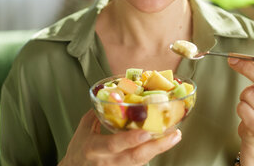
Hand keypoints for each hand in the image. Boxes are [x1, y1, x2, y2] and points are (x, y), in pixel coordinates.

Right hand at [58, 110, 181, 165]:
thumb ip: (99, 112)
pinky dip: (152, 153)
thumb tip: (115, 94)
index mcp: (94, 148)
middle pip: (135, 157)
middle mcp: (107, 162)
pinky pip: (140, 164)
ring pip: (141, 162)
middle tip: (173, 134)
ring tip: (174, 136)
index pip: (114, 144)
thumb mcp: (84, 129)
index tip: (146, 131)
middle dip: (156, 146)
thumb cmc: (79, 148)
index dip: (130, 139)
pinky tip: (163, 143)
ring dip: (159, 149)